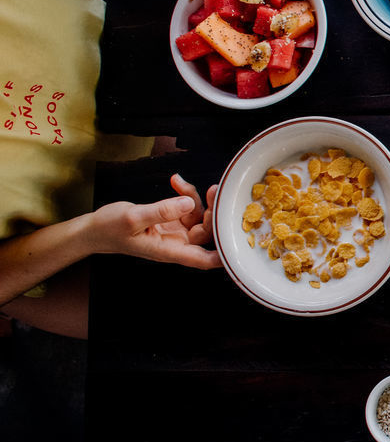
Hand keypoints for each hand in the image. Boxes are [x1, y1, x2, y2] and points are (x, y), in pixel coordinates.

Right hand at [89, 174, 221, 269]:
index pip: (204, 260)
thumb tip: (188, 203)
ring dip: (195, 197)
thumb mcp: (133, 218)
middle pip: (208, 231)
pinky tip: (175, 181)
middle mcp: (177, 244)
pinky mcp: (172, 220)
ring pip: (199, 215)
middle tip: (213, 189)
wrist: (95, 229)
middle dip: (213, 210)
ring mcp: (176, 232)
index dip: (225, 256)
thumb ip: (161, 211)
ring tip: (181, 183)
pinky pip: (187, 207)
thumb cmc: (110, 229)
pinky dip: (184, 193)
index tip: (241, 244)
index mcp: (170, 251)